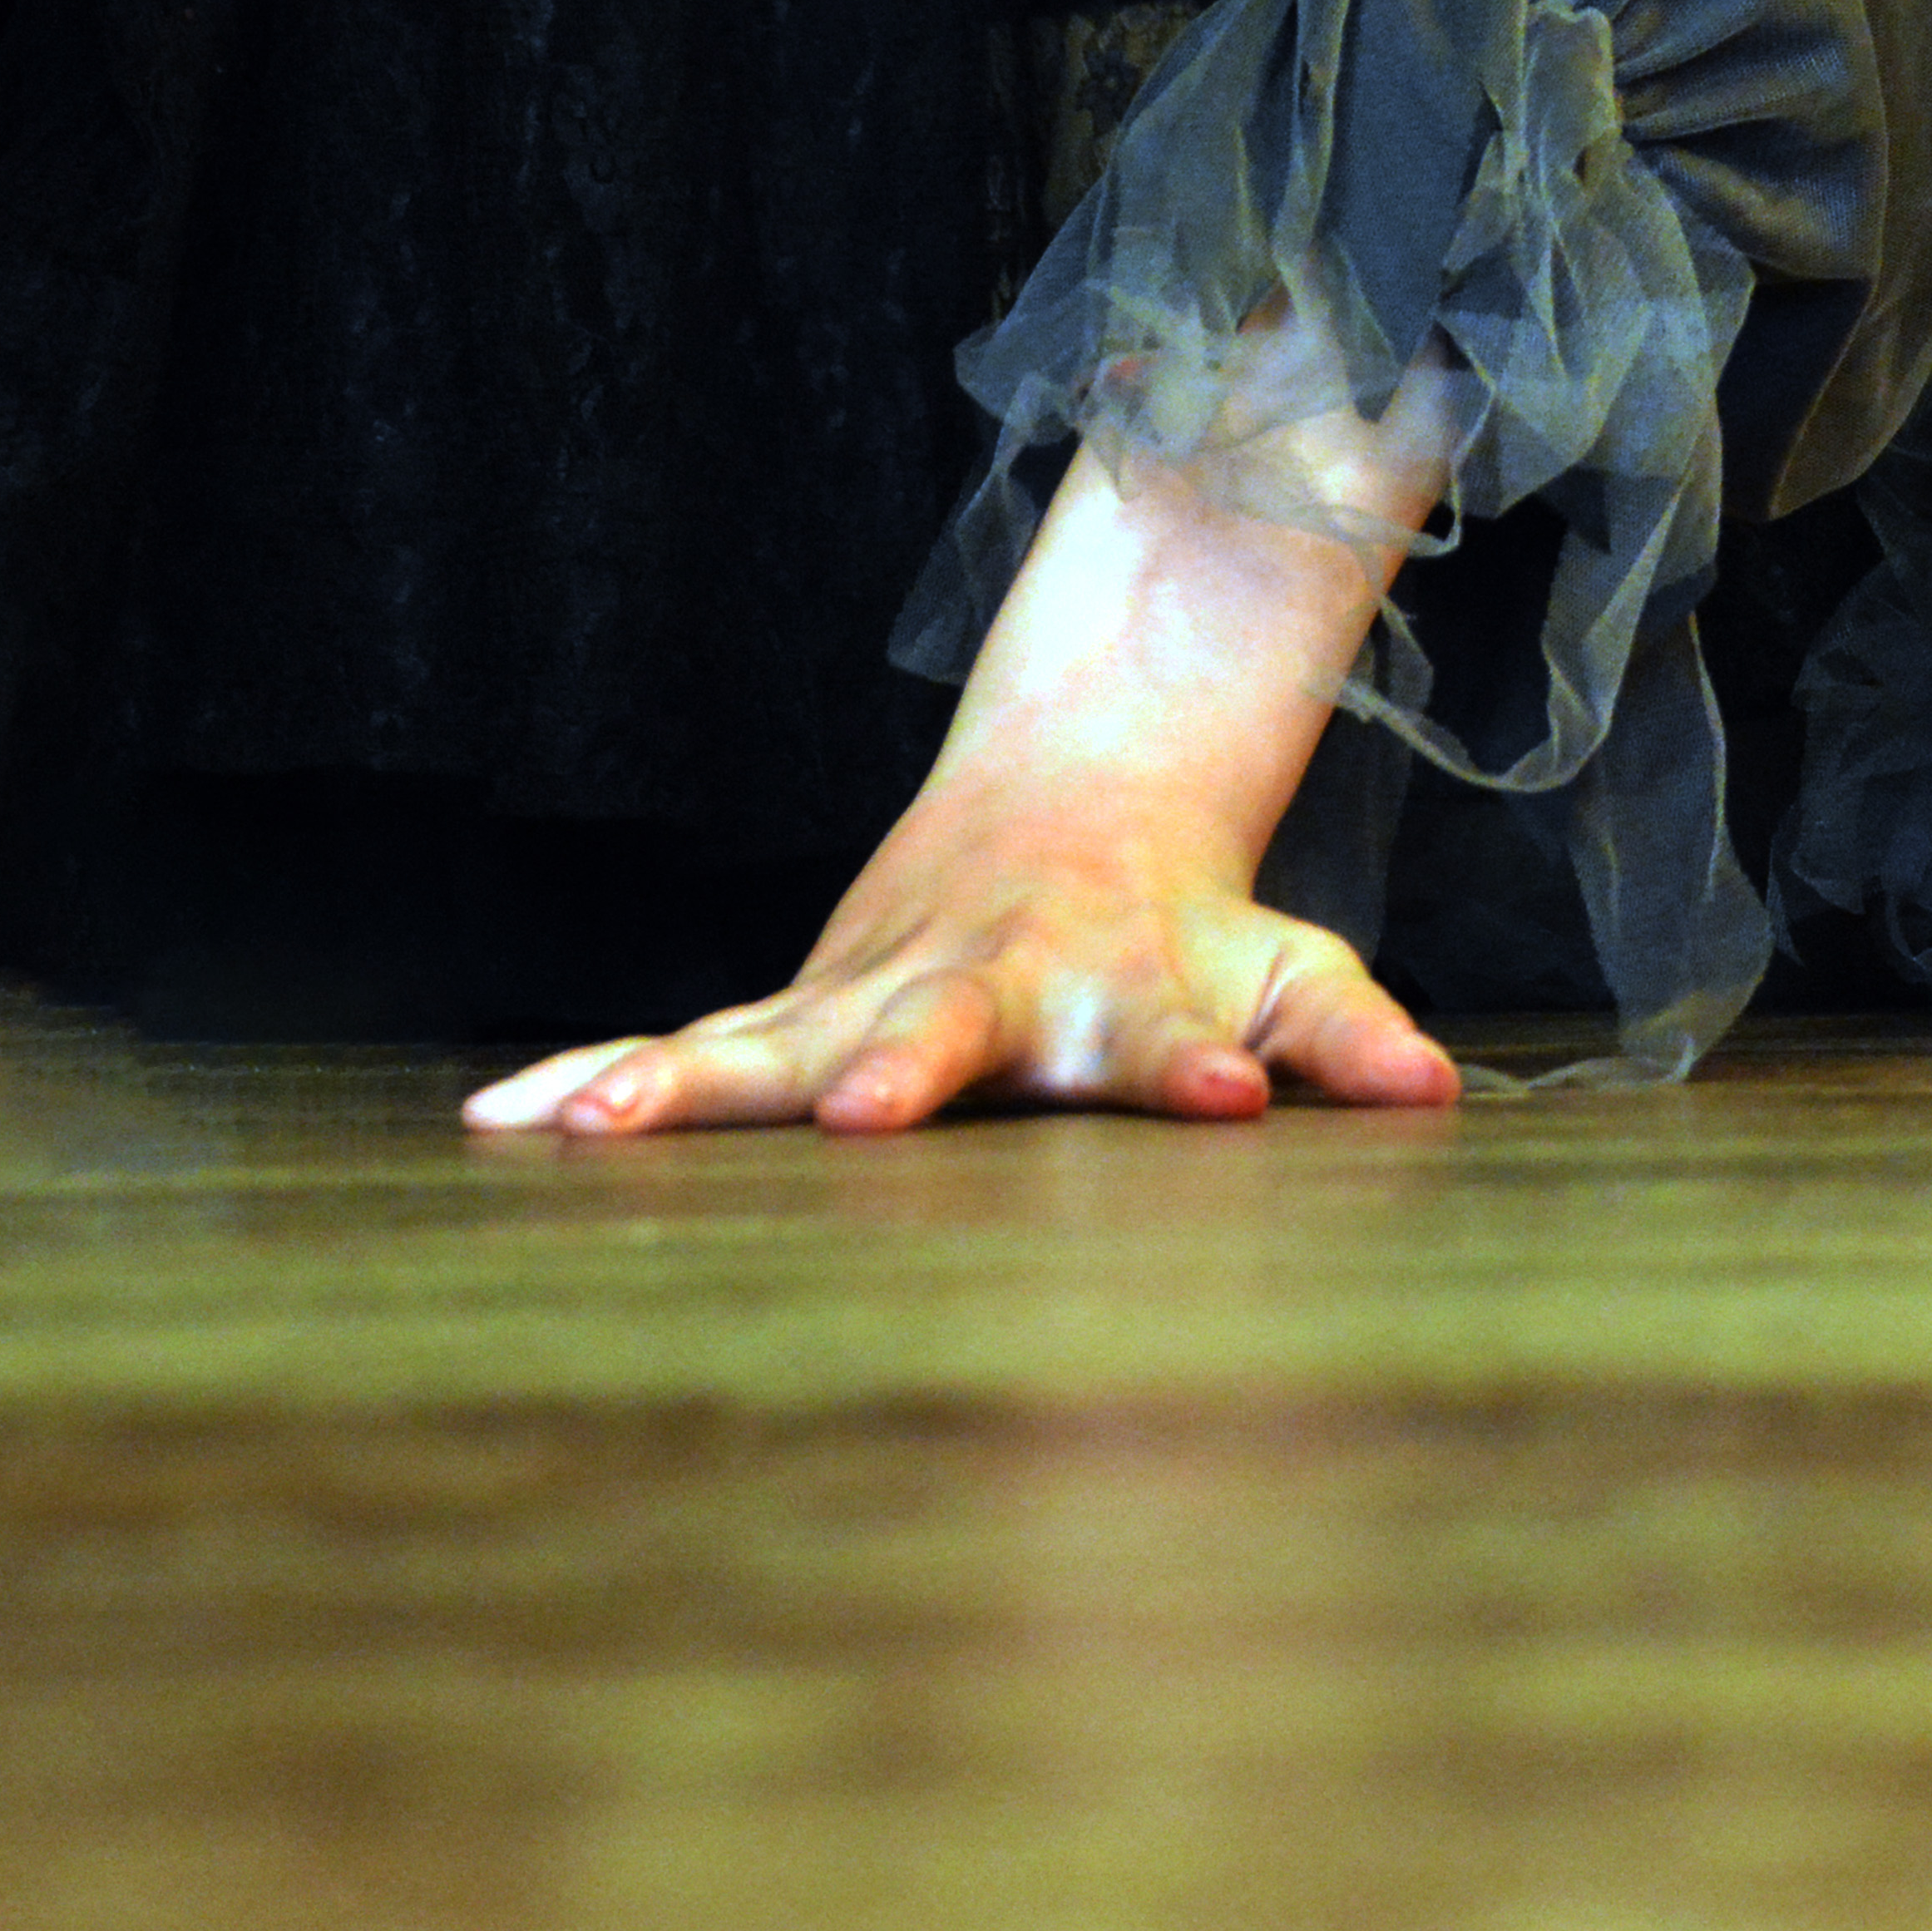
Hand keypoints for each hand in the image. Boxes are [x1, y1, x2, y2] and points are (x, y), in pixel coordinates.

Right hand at [462, 790, 1459, 1135]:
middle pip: (940, 1033)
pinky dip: (591, 1077)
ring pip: (770, 1043)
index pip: (1173, 1042)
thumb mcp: (1294, 973)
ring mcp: (871, 995)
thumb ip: (1353, 1038)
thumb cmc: (1192, 926)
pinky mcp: (794, 1009)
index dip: (1204, 1072)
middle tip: (862, 1117)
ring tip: (590, 1132)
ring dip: (683, 1088)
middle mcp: (983, 988)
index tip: (1235, 1101)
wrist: (1074, 798)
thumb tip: (1435, 1091)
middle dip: (904, 1073)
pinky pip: (682, 1048)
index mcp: (1117, 995)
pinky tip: (496, 1124)